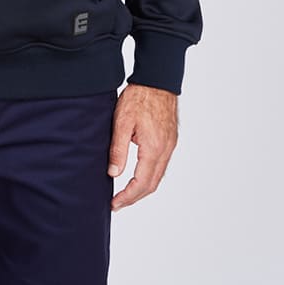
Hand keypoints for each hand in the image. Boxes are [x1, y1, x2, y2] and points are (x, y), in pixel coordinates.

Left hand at [107, 84, 178, 210]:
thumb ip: (117, 150)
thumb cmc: (139, 98)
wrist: (157, 80)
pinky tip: (138, 176)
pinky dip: (149, 176)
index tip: (115, 203)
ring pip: (158, 176)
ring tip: (126, 194)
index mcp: (153, 148)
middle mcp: (165, 150)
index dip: (128, 197)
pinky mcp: (170, 140)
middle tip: (118, 204)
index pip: (142, 183)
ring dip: (142, 188)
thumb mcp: (121, 122)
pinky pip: (161, 165)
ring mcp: (170, 145)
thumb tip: (113, 173)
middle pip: (152, 184)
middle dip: (135, 197)